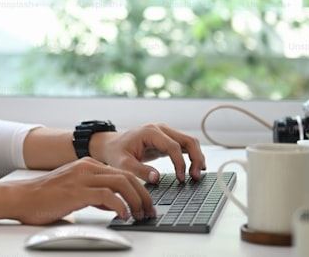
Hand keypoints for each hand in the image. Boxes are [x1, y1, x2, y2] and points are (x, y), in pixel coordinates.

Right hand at [0, 157, 153, 224]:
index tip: (147, 203)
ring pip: (121, 183)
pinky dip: (120, 205)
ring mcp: (82, 178)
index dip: (139, 188)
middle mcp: (87, 167)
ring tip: (140, 214)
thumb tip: (114, 204)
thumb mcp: (75, 192)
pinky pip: (108, 196)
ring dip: (136, 200)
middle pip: (127, 176)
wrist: (21, 198)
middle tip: (149, 211)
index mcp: (87, 165)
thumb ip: (94, 195)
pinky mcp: (77, 191)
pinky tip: (123, 215)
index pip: (123, 173)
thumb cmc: (43, 198)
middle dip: (143, 195)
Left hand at [89, 123, 206, 182]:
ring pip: (189, 142)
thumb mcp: (123, 164)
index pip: (173, 146)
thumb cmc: (115, 152)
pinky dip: (192, 156)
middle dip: (196, 158)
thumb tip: (157, 178)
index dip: (180, 163)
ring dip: (197, 157)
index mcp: (150, 132)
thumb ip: (139, 170)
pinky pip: (184, 146)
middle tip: (196, 177)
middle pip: (187, 140)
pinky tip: (195, 169)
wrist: (111, 144)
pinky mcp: (166, 140)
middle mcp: (160, 129)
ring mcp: (165, 133)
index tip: (181, 179)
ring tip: (197, 175)